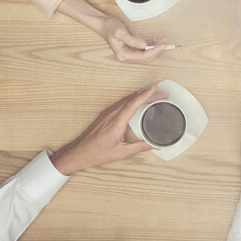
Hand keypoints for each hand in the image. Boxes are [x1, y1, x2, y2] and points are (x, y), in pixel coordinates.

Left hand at [50, 85, 168, 174]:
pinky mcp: (106, 115)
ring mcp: (108, 113)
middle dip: (147, 93)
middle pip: (132, 99)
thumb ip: (139, 147)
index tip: (154, 88)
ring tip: (152, 93)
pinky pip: (121, 102)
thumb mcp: (121, 152)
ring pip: (126, 99)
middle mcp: (112, 115)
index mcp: (116, 122)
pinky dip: (132, 99)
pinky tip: (137, 100)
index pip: (133, 104)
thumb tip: (153, 145)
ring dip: (140, 95)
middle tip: (161, 92)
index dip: (145, 95)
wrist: (79, 152)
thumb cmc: (97, 153)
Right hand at [100, 16, 166, 62]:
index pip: (143, 56)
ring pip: (147, 55)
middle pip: (147, 57)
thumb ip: (132, 40)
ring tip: (160, 37)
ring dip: (155, 47)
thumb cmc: (109, 27)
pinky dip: (152, 45)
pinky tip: (155, 39)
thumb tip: (143, 45)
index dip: (155, 50)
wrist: (103, 24)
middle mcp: (127, 57)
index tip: (162, 44)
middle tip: (163, 39)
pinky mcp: (132, 50)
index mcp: (123, 55)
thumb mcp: (120, 32)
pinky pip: (145, 51)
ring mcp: (129, 54)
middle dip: (157, 48)